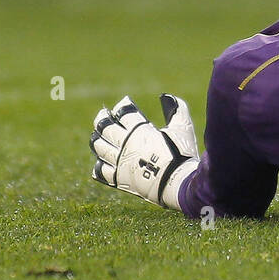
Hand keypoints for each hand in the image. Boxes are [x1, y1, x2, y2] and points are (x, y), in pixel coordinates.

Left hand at [90, 94, 198, 210]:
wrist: (178, 183)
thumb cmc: (182, 154)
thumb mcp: (183, 128)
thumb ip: (176, 110)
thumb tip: (166, 96)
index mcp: (139, 130)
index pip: (124, 113)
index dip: (122, 107)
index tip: (123, 104)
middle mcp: (126, 144)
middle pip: (106, 128)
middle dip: (102, 120)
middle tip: (103, 115)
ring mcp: (121, 162)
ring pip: (100, 148)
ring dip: (97, 140)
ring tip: (96, 137)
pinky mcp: (120, 179)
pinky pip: (103, 171)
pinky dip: (99, 166)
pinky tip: (99, 163)